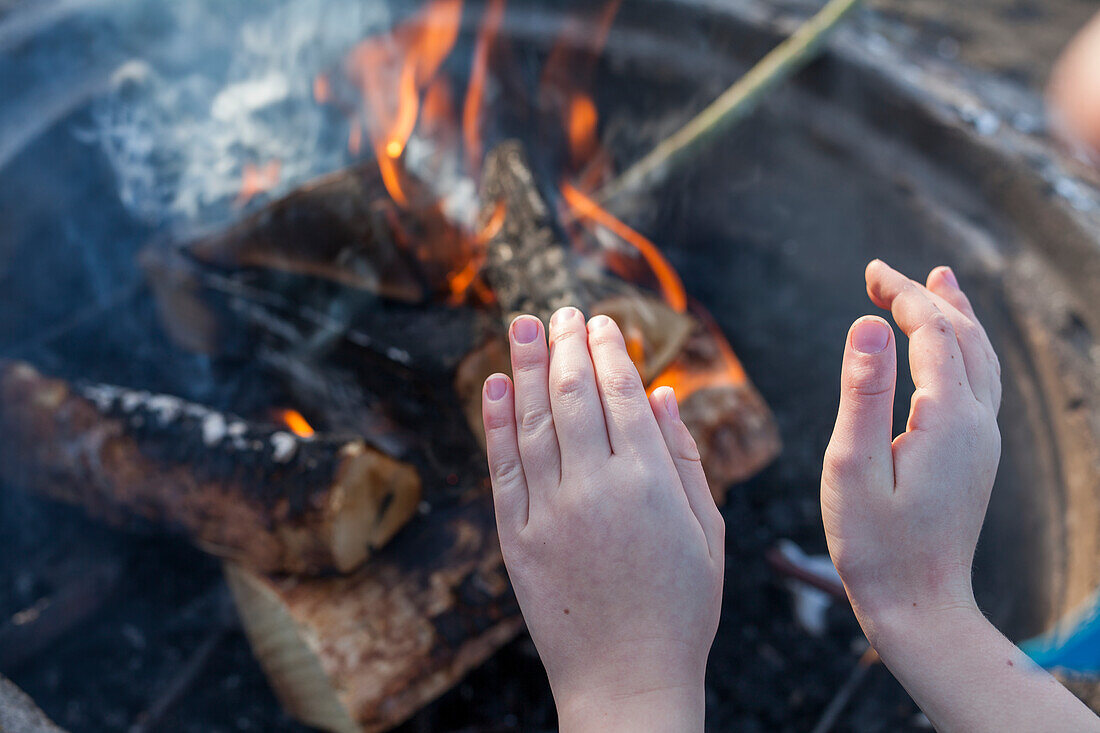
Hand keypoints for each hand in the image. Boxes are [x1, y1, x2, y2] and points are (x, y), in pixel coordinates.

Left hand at [481, 307, 723, 732]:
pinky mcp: (518, 538)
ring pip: (534, 422)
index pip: (621, 395)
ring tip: (522, 325)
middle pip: (574, 396)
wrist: (627, 680)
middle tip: (562, 311)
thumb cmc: (681, 608)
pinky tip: (495, 385)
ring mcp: (550, 513)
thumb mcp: (706, 532)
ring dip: (526, 367)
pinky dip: (496, 423)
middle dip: (567, 346)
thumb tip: (660, 393)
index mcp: (650, 484)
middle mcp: (596, 489)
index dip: (608, 352)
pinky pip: (502, 469)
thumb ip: (684, 458)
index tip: (600, 322)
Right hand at [822, 261, 1099, 731]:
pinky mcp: (976, 459)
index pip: (933, 334)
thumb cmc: (875, 545)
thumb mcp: (852, 467)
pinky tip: (947, 353)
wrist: (920, 608)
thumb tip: (867, 322)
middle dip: (926, 298)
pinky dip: (965, 350)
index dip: (903, 297)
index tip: (871, 271)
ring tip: (939, 284)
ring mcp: (983, 443)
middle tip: (885, 271)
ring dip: (957, 318)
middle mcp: (978, 424)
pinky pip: (980, 384)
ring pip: (981, 360)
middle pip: (962, 338)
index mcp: (948, 419)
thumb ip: (862, 392)